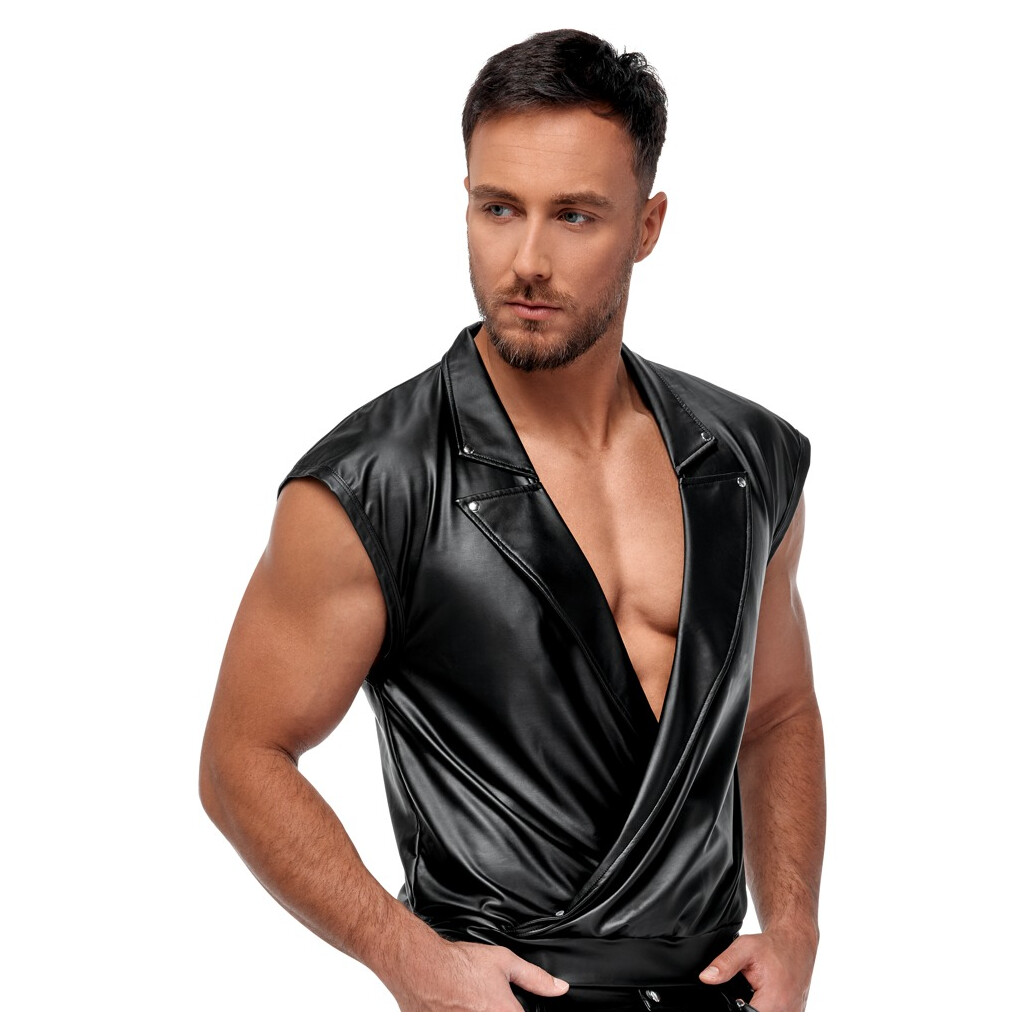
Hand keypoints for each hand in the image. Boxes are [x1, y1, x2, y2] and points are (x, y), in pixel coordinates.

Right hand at [388, 937, 569, 1010]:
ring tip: (471, 1002)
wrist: (422, 967)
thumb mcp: (504, 962)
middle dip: (498, 1013)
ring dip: (481, 1015)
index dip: (518, 1013)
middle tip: (484, 1001)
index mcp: (506, 1015)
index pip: (526, 1021)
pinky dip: (466, 1016)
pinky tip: (460, 1007)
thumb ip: (535, 978)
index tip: (509, 1007)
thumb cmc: (459, 964)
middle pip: (505, 1021)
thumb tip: (558, 988)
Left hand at [698, 925, 816, 1010]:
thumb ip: (725, 964)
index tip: (732, 1000)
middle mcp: (786, 1013)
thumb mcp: (745, 947)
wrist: (795, 943)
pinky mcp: (795, 1013)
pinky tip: (760, 997)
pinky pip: (774, 1014)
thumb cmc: (772, 946)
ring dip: (755, 1009)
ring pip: (764, 1017)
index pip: (746, 1017)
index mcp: (773, 1001)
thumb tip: (706, 977)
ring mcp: (792, 1014)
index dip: (734, 1010)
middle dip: (743, 1008)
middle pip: (755, 1017)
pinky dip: (765, 1008)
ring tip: (751, 994)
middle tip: (742, 993)